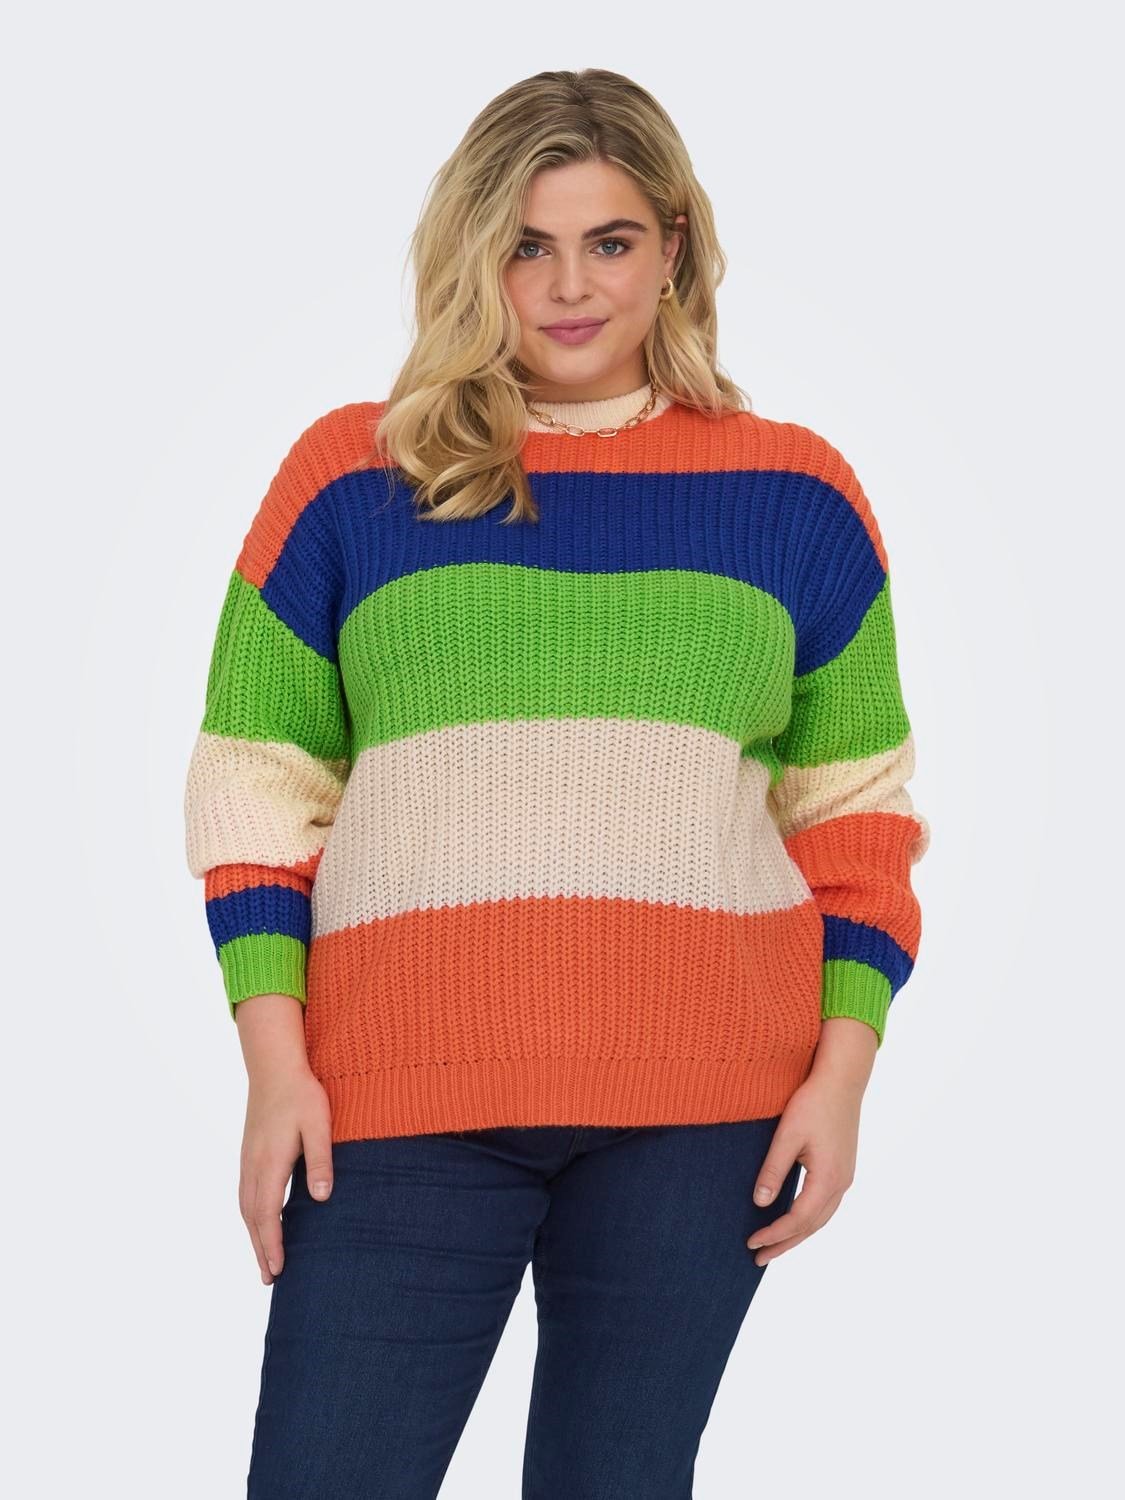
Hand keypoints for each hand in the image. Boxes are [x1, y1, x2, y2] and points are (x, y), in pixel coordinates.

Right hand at [235, 994, 335, 1284]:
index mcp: (270, 1162)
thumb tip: (321, 1197)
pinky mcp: (249, 1153)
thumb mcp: (318, 1124)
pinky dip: (250, 1216)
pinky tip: (259, 1223)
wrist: (273, 1065)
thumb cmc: (301, 1093)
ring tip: (264, 1261)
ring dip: (254, 1236)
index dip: (271, 1244)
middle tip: (269, 1280)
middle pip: (252, 1217)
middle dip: (260, 1249)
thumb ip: (320, 1160)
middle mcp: (253, 1165)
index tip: (277, 1270)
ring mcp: (247, 1159)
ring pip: (246, 1207)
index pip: (267, 1213)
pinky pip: (246, 1194)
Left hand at [745, 1017, 876, 1265]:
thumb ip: (774, 1170)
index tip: (751, 1243)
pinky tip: (794, 1218)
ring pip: (821, 1218)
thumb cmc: (813, 1102)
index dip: (775, 1234)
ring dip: (798, 1234)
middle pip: (812, 1226)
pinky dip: (808, 1219)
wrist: (843, 1080)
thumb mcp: (788, 1135)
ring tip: (774, 1246)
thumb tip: (759, 1203)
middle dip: (785, 1243)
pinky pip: (825, 1205)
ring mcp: (845, 1177)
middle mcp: (841, 1183)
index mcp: (828, 1178)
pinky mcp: (843, 1168)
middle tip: (758, 1258)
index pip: (798, 1219)